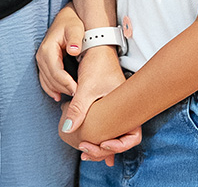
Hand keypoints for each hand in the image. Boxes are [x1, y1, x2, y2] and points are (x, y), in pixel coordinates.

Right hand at [36, 3, 83, 100]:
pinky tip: (58, 96)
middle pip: (51, 79)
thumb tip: (73, 50)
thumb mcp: (75, 28)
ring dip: (58, 90)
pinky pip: (44, 80)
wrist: (66, 19)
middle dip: (64, 88)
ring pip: (47, 81)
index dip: (66, 83)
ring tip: (71, 96)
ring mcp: (40, 61)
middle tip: (78, 95)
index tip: (78, 90)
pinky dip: (51, 89)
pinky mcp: (43, 64)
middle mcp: (41, 56)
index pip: (56, 72)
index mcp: (48, 49)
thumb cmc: (72, 23)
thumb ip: (75, 39)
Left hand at [58, 46, 141, 162]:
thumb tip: (66, 130)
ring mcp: (118, 110)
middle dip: (104, 151)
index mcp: (127, 108)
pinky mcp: (108, 106)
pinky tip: (86, 142)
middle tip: (85, 152)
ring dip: (100, 147)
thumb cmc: (97, 65)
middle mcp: (125, 111)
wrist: (97, 45)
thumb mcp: (87, 88)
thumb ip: (77, 109)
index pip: (131, 138)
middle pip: (121, 141)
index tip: (100, 144)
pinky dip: (99, 137)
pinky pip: (107, 127)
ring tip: (84, 151)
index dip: (117, 147)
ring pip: (113, 136)